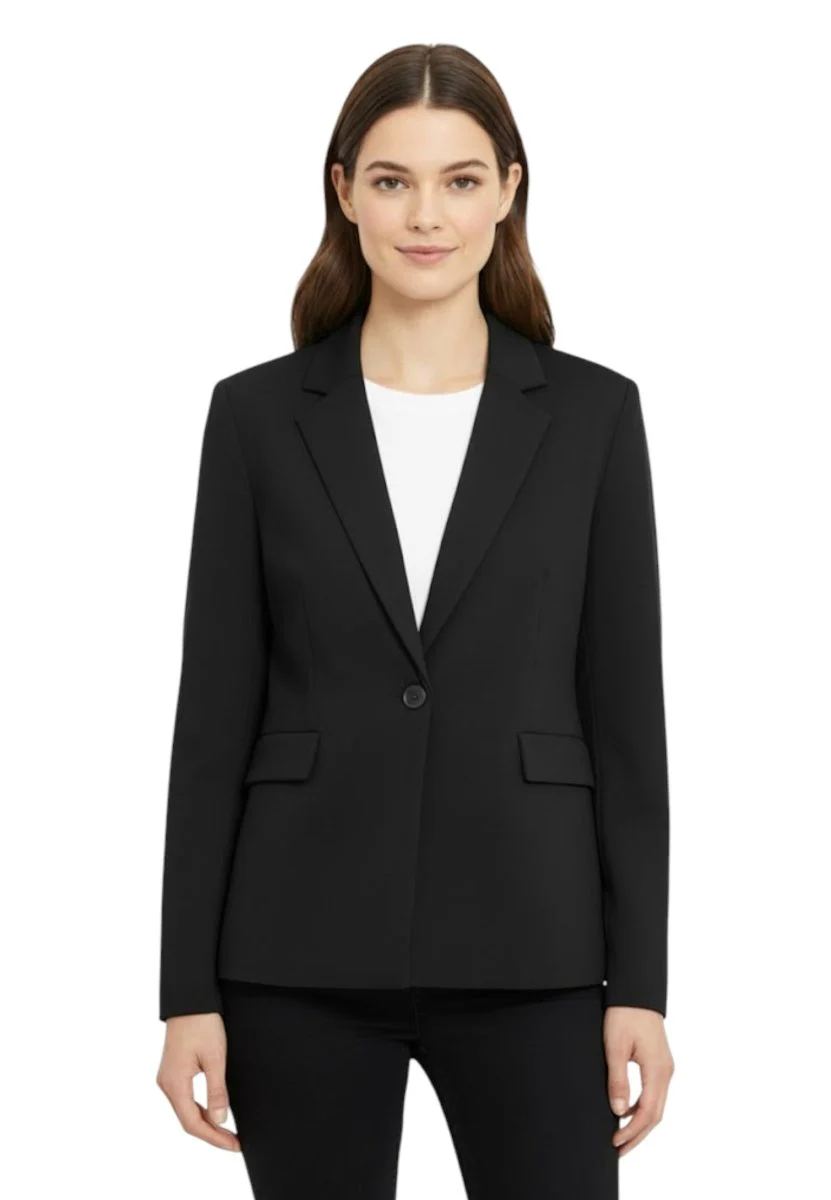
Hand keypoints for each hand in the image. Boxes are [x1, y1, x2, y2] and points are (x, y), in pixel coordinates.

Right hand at [156, 1012, 240, 1150]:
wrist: (190, 999)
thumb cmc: (202, 1023)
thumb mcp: (215, 1058)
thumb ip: (217, 1091)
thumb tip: (220, 1120)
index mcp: (174, 1084)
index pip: (193, 1123)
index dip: (214, 1138)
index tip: (233, 1145)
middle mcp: (167, 1084)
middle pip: (188, 1120)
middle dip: (211, 1133)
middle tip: (234, 1142)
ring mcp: (168, 1078)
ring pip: (186, 1110)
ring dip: (206, 1122)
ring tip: (227, 1132)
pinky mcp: (173, 1071)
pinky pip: (185, 1098)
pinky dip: (200, 1109)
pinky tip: (214, 1111)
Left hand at [603, 1006, 673, 1155]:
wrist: (636, 990)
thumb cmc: (624, 1014)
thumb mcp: (615, 1047)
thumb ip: (618, 1080)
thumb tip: (619, 1111)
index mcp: (657, 1070)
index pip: (648, 1112)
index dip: (632, 1131)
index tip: (616, 1142)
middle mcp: (666, 1071)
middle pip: (656, 1114)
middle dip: (638, 1135)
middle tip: (618, 1150)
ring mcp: (665, 1067)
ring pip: (657, 1104)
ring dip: (640, 1122)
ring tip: (621, 1136)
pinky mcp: (660, 1061)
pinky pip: (654, 1092)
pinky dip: (642, 1107)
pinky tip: (627, 1110)